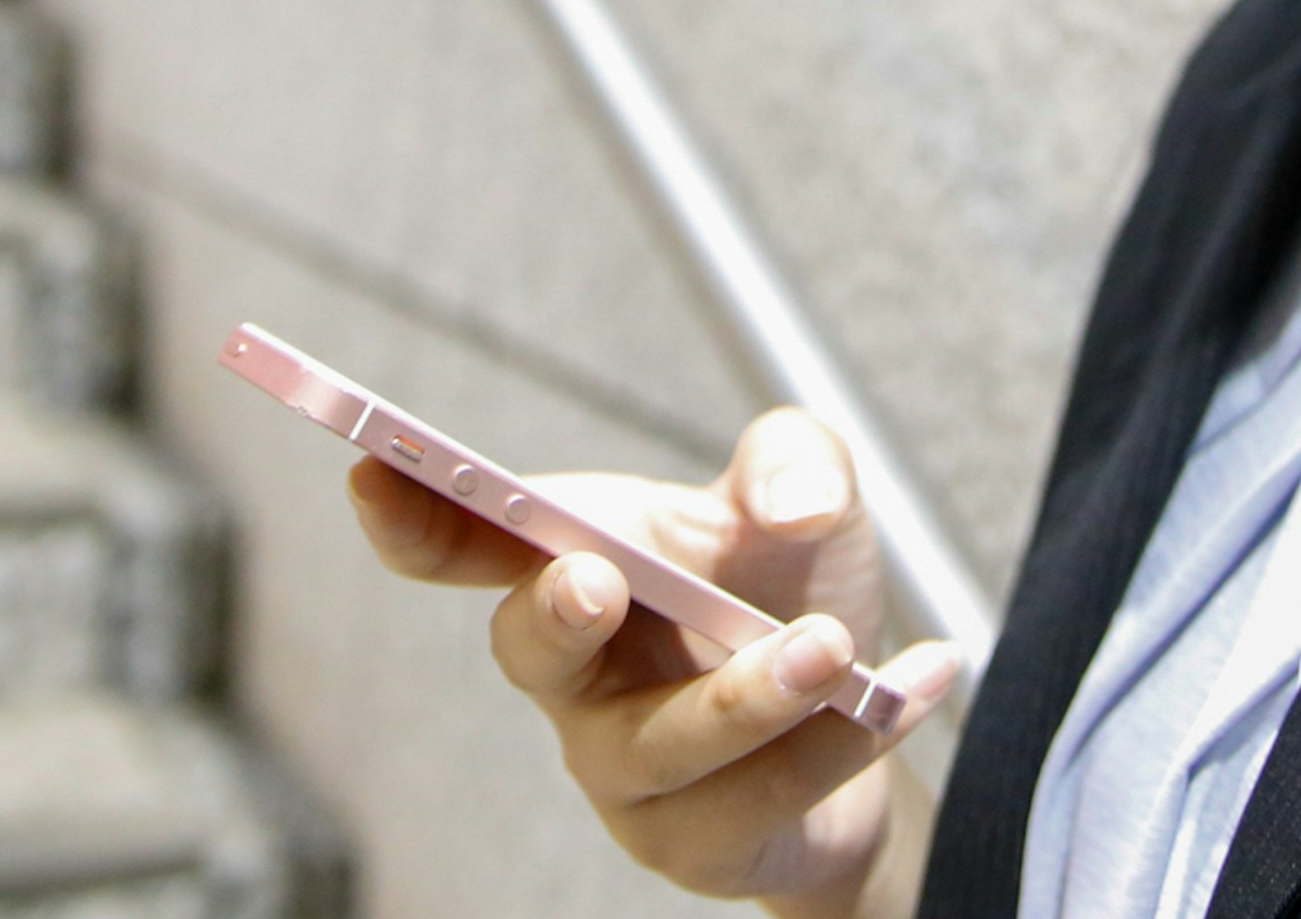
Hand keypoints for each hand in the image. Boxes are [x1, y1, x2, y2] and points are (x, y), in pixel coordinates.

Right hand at [348, 407, 959, 914]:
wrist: (865, 709)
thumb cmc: (789, 585)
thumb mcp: (803, 495)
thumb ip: (794, 460)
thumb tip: (791, 503)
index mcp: (573, 563)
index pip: (466, 542)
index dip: (411, 511)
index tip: (373, 463)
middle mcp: (577, 675)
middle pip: (529, 655)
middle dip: (555, 615)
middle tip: (597, 575)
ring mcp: (626, 769)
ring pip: (666, 745)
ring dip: (747, 694)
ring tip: (832, 645)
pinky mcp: (699, 841)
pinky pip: (771, 793)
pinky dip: (858, 731)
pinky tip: (927, 675)